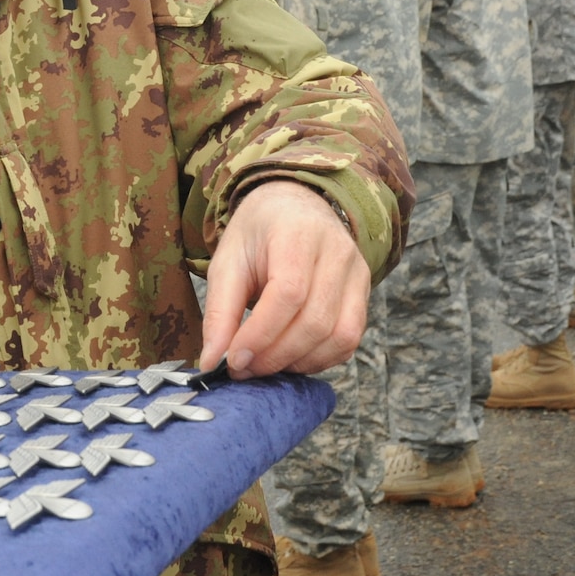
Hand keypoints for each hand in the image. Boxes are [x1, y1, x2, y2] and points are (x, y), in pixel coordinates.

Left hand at [199, 180, 367, 377]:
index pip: (288, 293)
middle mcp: (337, 251)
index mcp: (298, 233)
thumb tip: (210, 362)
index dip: (261, 334)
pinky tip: (290, 357)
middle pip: (315, 320)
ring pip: (339, 336)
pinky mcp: (364, 294)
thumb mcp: (227, 262)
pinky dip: (319, 359)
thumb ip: (220, 312)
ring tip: (264, 364)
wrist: (293, 207)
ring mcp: (357, 273)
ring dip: (298, 362)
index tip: (233, 359)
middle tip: (243, 368)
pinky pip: (349, 340)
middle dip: (275, 355)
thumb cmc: (257, 234)